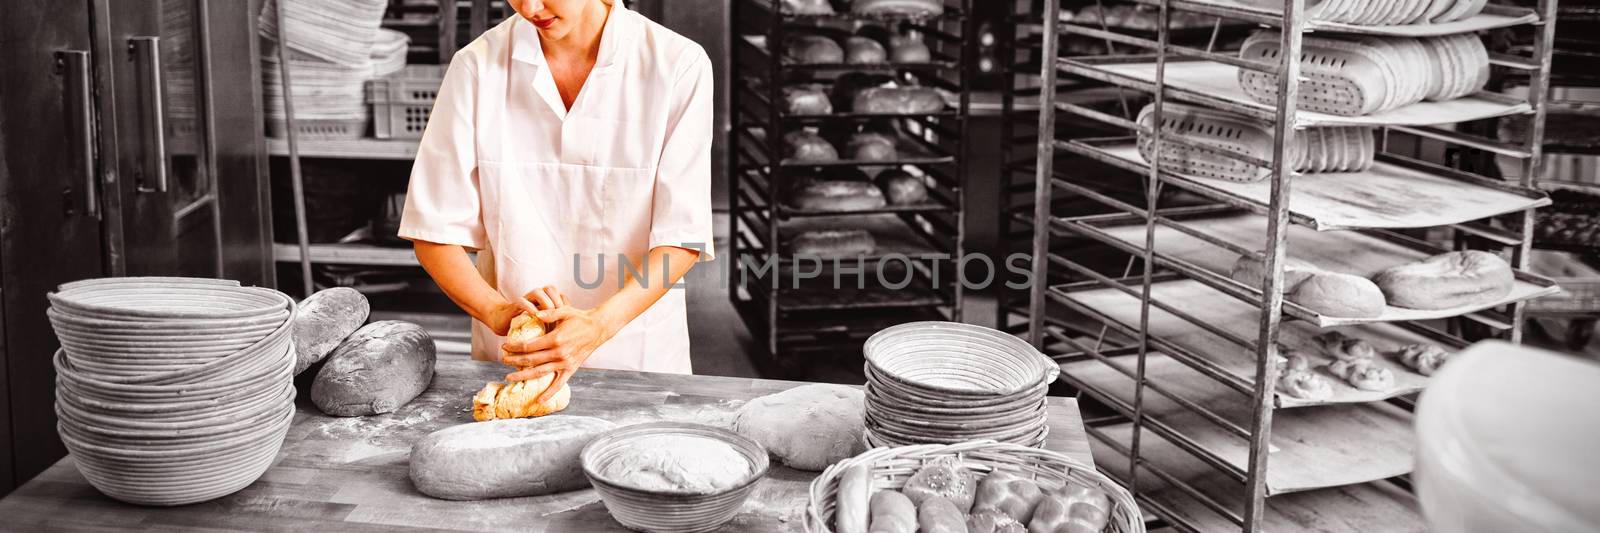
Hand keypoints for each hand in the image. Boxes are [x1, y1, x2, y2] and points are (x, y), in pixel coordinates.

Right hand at [484, 285, 568, 335]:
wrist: (503, 322)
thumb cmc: (526, 325)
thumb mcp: (544, 326)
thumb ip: (555, 324)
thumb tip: (572, 336)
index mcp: (546, 300)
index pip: (560, 295)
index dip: (566, 304)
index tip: (569, 318)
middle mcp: (536, 296)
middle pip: (551, 289)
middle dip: (557, 301)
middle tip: (561, 316)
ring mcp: (526, 299)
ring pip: (538, 291)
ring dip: (545, 303)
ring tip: (549, 316)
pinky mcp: (515, 305)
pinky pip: (523, 301)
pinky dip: (530, 307)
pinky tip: (535, 317)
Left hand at [500, 306, 615, 402]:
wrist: (598, 328)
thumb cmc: (580, 318)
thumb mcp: (565, 310)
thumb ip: (549, 313)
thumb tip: (534, 314)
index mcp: (555, 339)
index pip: (528, 346)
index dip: (514, 347)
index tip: (505, 346)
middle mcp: (558, 353)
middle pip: (530, 360)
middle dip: (514, 360)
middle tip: (502, 360)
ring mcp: (565, 363)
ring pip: (540, 372)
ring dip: (523, 376)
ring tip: (510, 377)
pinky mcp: (571, 369)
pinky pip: (559, 383)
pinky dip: (550, 393)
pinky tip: (540, 399)